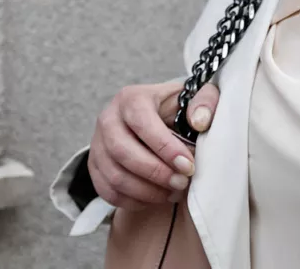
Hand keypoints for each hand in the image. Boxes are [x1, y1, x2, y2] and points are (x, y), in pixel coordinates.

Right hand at [87, 80, 220, 209]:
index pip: (142, 123)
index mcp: (132, 98)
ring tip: (171, 192)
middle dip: (155, 173)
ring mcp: (97, 144)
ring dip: (146, 191)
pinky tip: (155, 198)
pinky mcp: (94, 166)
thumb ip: (205, 102)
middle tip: (181, 183)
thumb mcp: (192, 98)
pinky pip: (108, 191)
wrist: (154, 116)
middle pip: (123, 152)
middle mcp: (108, 119)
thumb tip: (200, 121)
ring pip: (114, 176)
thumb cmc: (174, 109)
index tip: (188, 166)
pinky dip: (133, 201)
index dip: (165, 148)